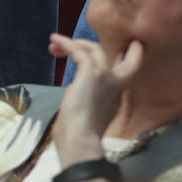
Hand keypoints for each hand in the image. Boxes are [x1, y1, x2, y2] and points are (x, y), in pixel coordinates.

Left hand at [49, 35, 143, 161]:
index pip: (127, 73)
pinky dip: (66, 43)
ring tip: (55, 43)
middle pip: (120, 57)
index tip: (118, 51)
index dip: (125, 59)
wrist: (80, 140)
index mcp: (115, 98)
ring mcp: (106, 76)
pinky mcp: (91, 72)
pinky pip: (78, 50)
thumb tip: (74, 94)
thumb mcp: (87, 117)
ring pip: (95, 49)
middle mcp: (116, 85)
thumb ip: (87, 103)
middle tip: (76, 43)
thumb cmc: (78, 137)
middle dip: (101, 47)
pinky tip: (54, 40)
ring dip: (75, 43)